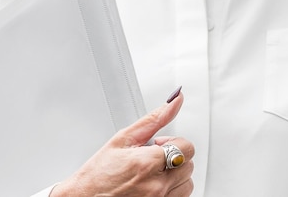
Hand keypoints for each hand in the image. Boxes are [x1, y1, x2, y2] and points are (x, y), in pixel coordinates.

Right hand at [51, 91, 193, 196]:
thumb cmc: (98, 174)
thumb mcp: (124, 138)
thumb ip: (155, 118)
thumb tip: (175, 100)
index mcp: (148, 163)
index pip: (186, 147)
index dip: (173, 141)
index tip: (158, 144)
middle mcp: (156, 186)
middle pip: (188, 164)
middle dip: (174, 156)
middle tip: (153, 157)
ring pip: (187, 183)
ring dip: (175, 175)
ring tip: (153, 172)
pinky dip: (172, 191)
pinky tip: (154, 184)